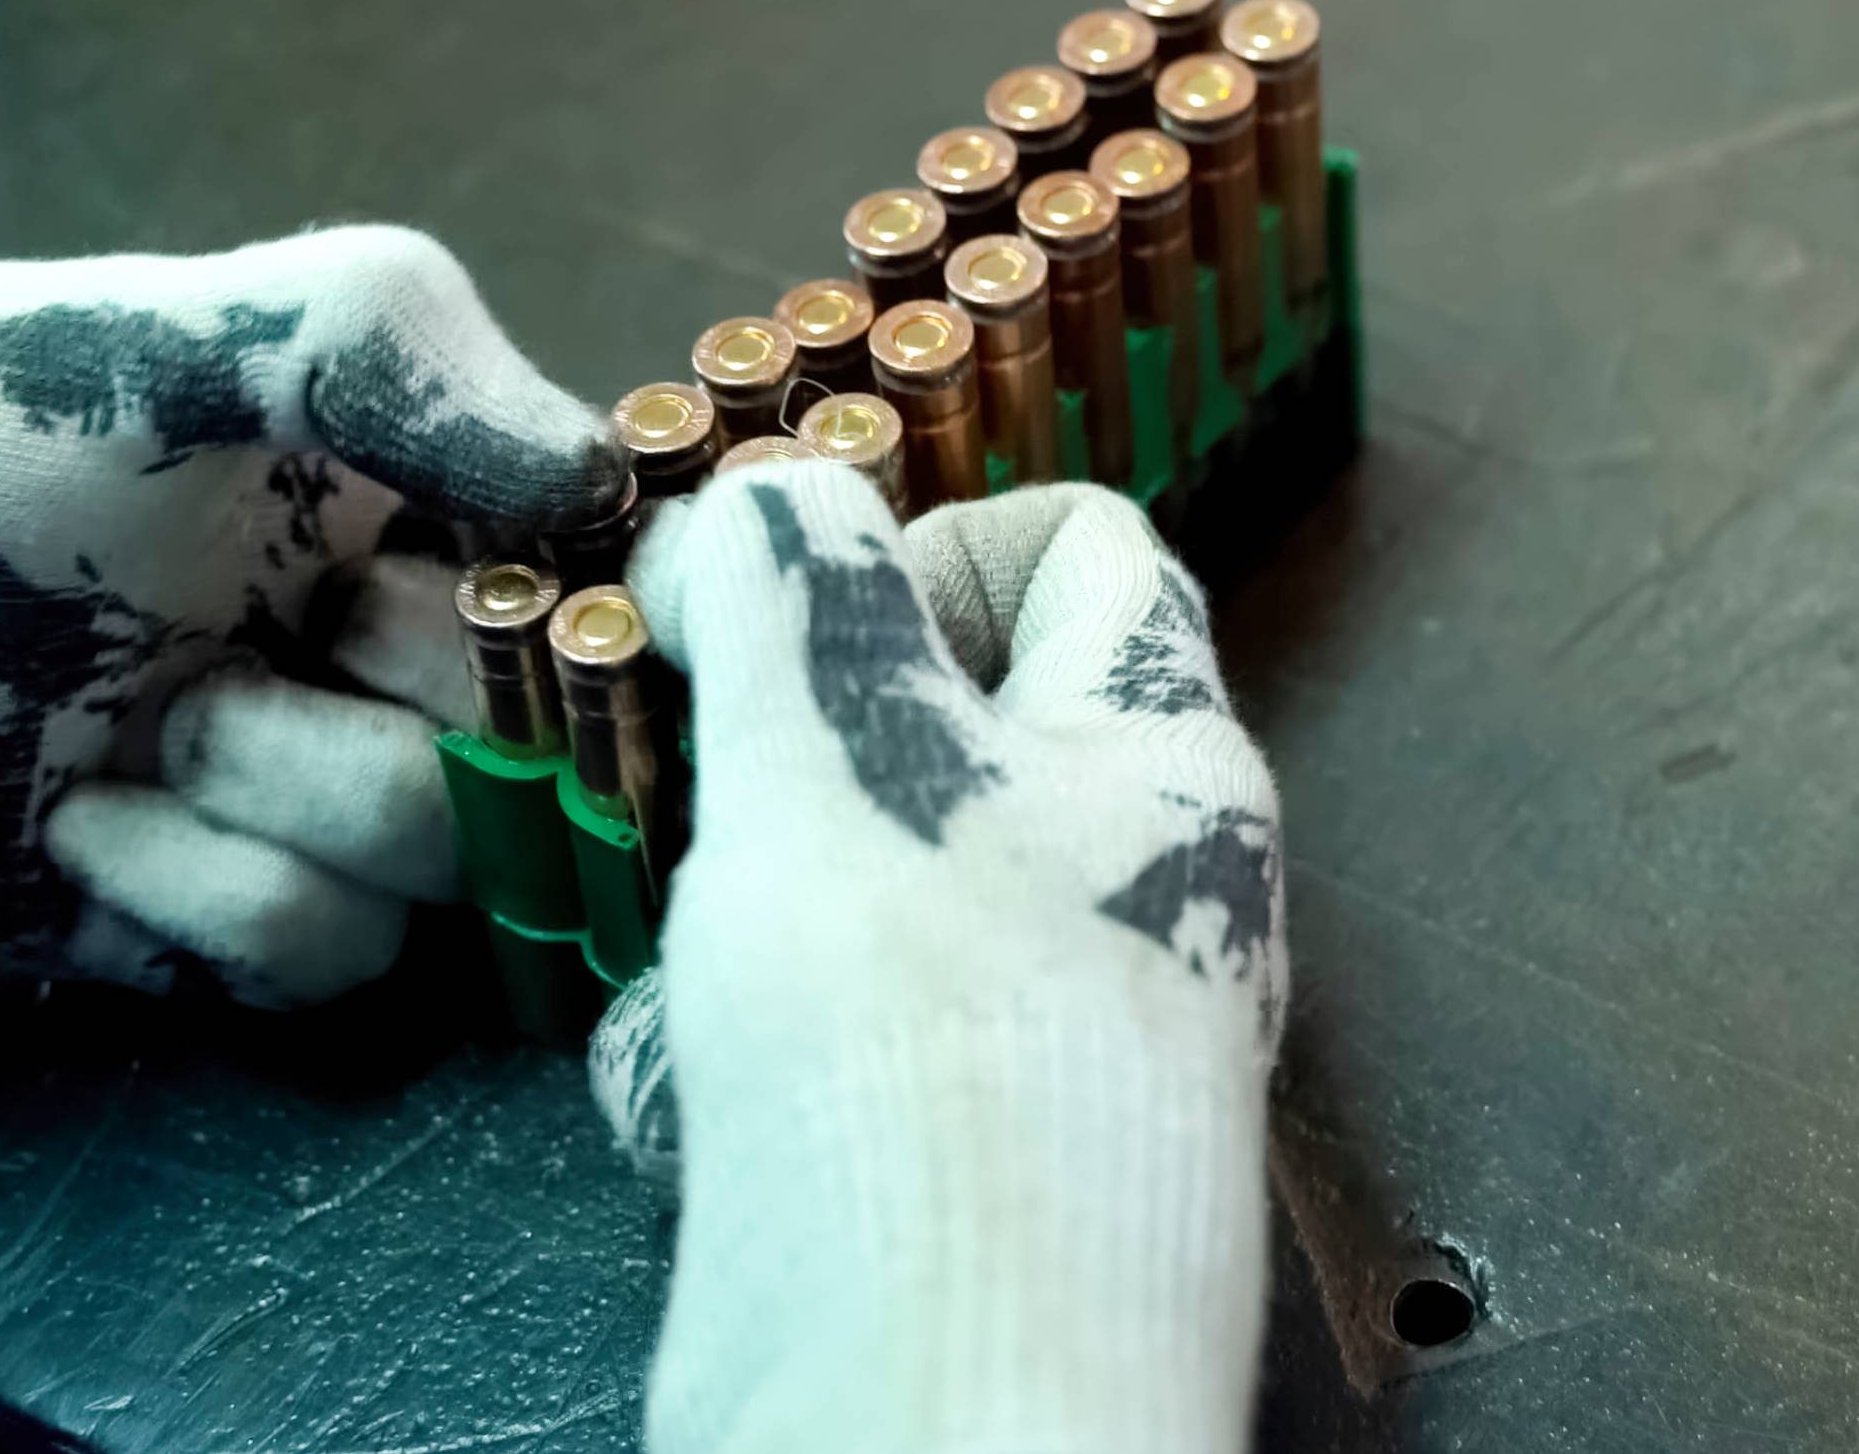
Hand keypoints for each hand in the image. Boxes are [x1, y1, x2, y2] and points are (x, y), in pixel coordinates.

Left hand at [0, 226, 619, 1004]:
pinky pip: (318, 962)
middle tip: (293, 633)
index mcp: (390, 495)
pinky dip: (222, 904)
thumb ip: (395, 348)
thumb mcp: (164, 329)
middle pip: (551, 752)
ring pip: (445, 877)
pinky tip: (79, 830)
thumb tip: (597, 469)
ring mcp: (279, 792)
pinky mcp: (190, 917)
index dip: (590, 610)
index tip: (515, 593)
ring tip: (150, 735)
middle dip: (431, 710)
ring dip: (311, 811)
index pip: (590, 576)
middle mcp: (359, 648)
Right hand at [593, 467, 1285, 1453]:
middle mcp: (1123, 886)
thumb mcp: (843, 763)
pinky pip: (803, 1041)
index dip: (928, 546)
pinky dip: (719, 1061)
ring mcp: (1031, 1028)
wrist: (927, 1421)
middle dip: (783, 751)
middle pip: (930, 717)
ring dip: (726, 917)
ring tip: (702, 995)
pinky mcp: (931, 1151)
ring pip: (836, 882)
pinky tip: (694, 1112)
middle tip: (711, 802)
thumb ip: (799, 597)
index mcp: (1163, 762)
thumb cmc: (929, 1076)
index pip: (1084, 549)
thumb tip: (768, 498)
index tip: (801, 623)